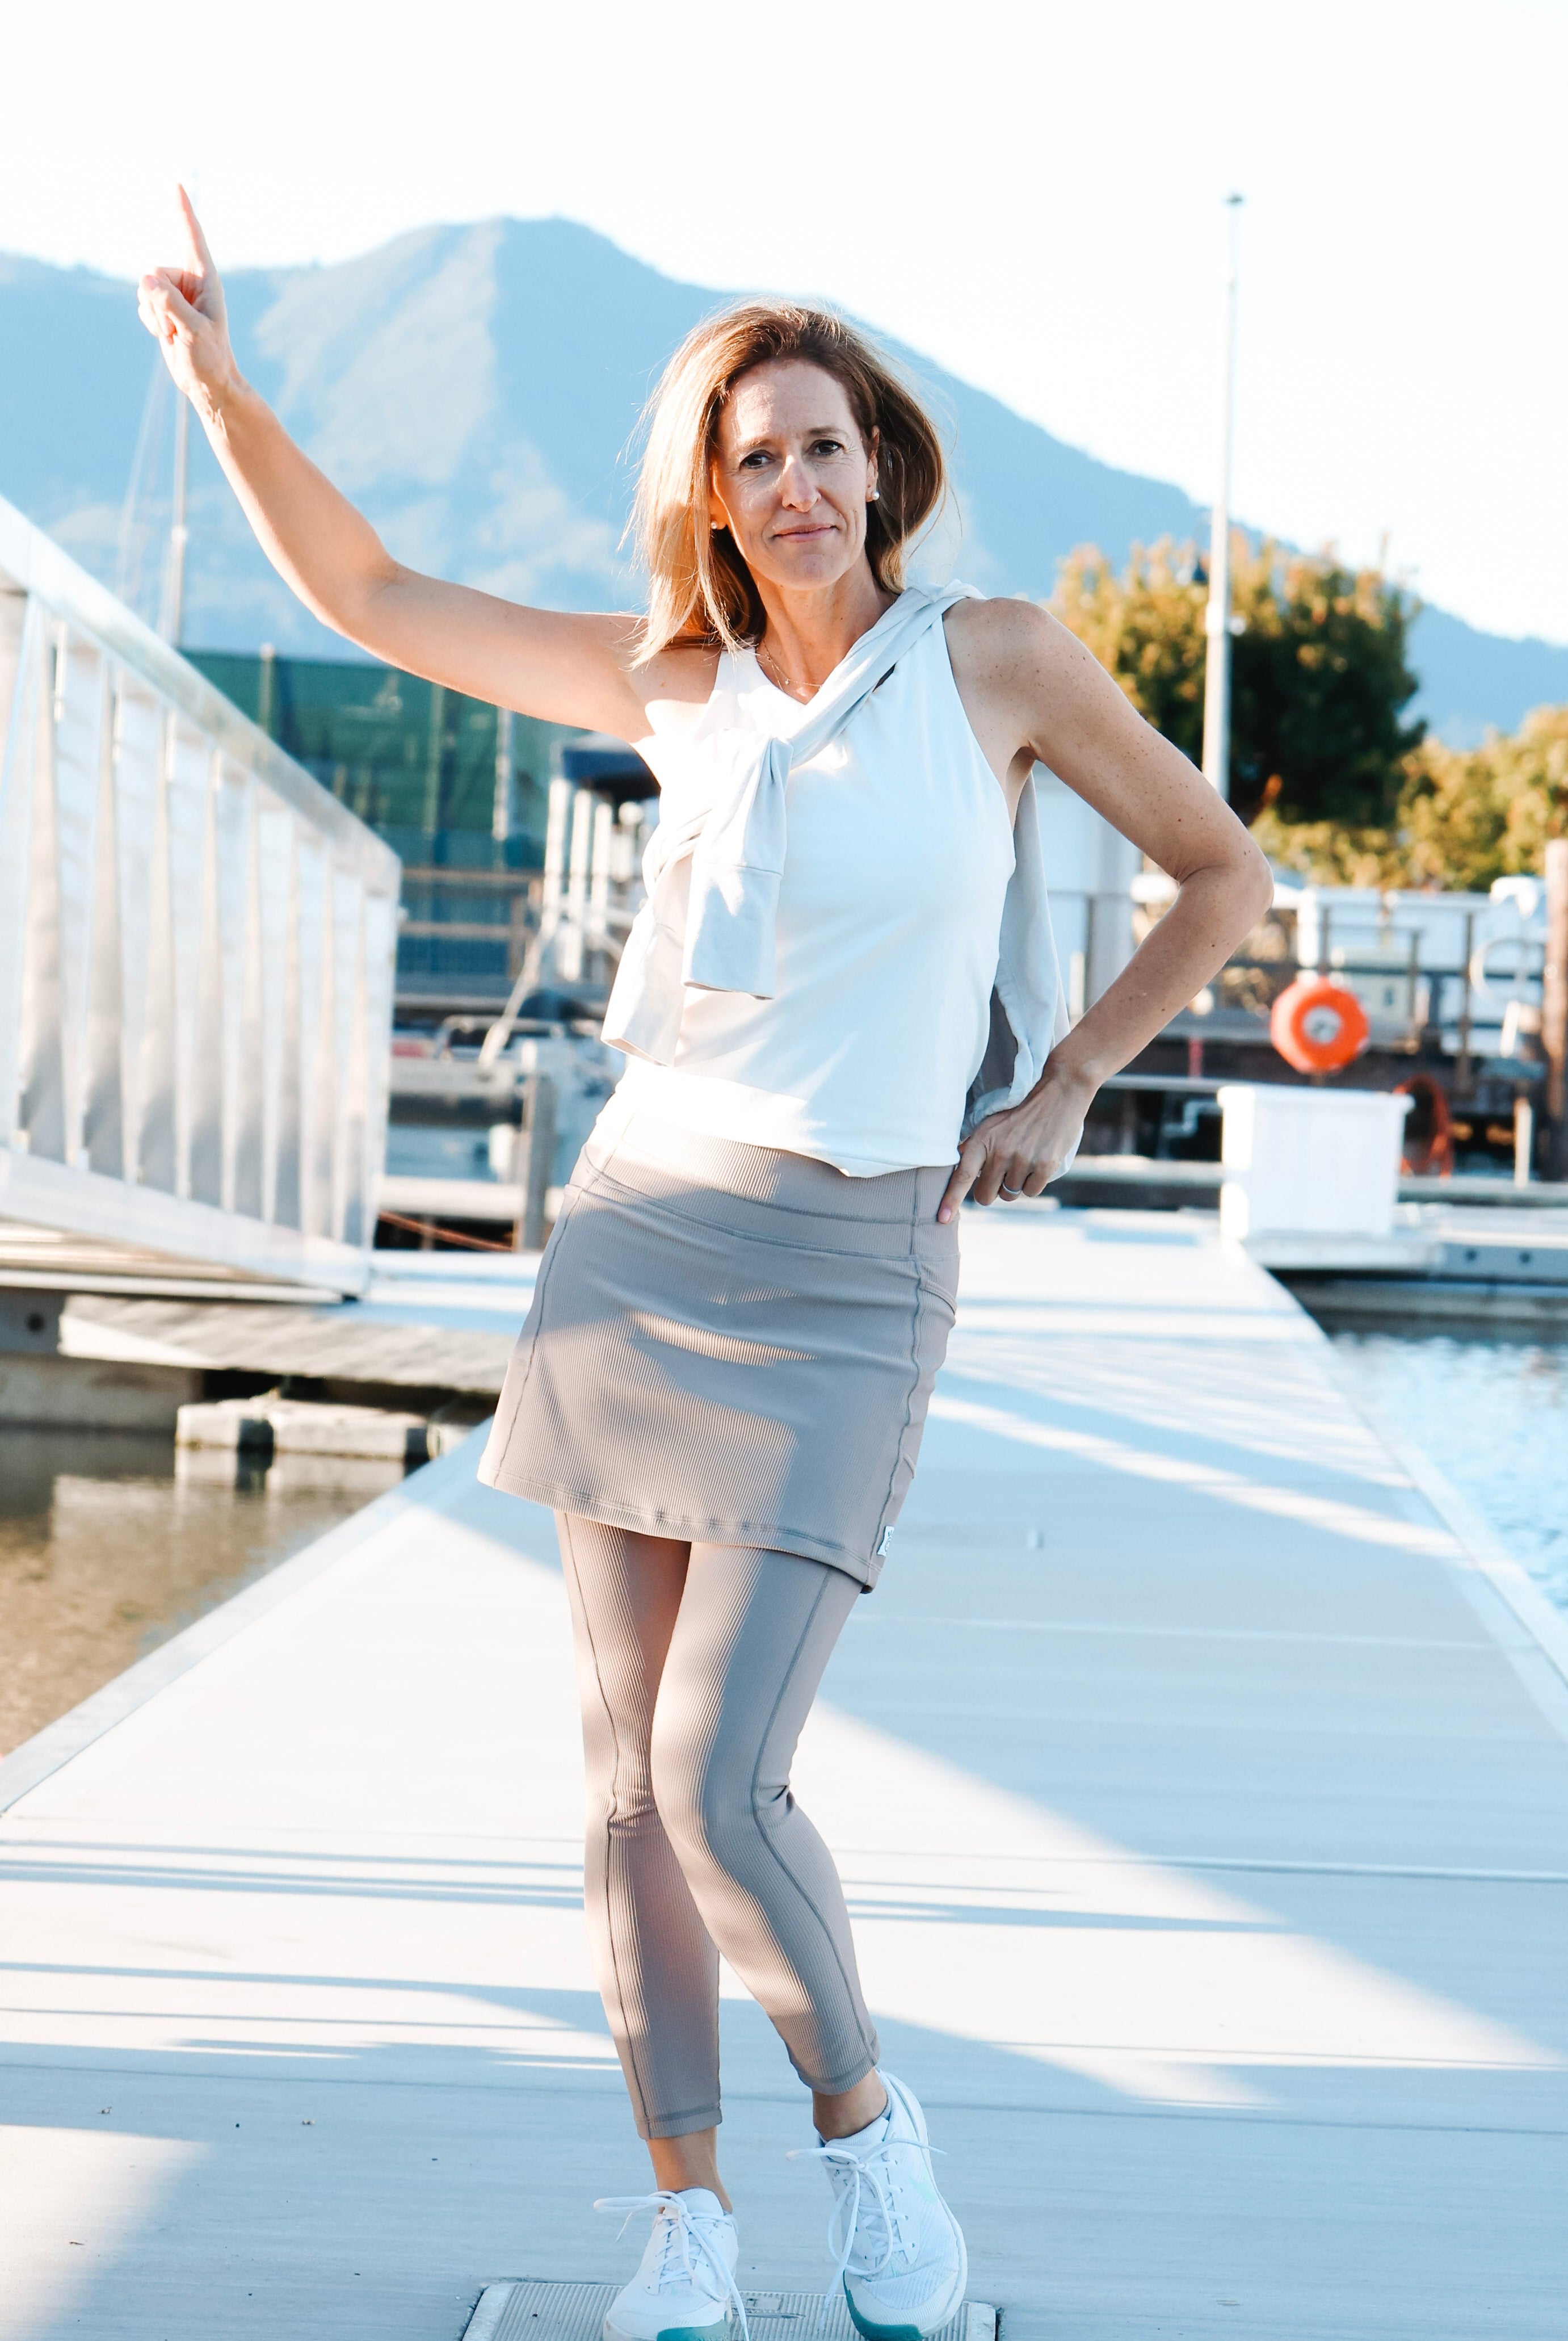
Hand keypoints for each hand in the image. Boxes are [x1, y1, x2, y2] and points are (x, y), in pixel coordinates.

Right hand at [137, 186, 239, 415]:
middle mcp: (189, 282)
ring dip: (154, 315)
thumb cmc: (210, 358)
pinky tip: (168, 336)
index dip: (183, 212)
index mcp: (206, 280)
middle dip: (157, 301)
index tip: (176, 184)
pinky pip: (142, 304)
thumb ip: (170, 304)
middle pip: (154, 273)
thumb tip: (145, 277)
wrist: (207, 383)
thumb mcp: (193, 331)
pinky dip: (150, 322)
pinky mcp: (163, 307)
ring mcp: (175, 294)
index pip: (192, 238)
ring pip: (144, 288)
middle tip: (178, 328)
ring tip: (176, 334)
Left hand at [937, 1063, 1092, 1223]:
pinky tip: (1037, 1162)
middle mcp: (1001, 1151)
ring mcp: (1023, 1159)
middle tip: (1001, 1174)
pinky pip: (1031, 1192)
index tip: (942, 1219)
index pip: (963, 1175)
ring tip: (1023, 1159)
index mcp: (983, 1140)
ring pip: (1010, 1194)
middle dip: (991, 1191)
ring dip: (1014, 1185)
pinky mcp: (1045, 1165)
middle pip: (986, 1195)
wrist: (1059, 1094)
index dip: (951, 1199)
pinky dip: (1033, 1183)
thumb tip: (957, 1169)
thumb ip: (973, 1146)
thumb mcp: (991, 1123)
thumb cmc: (1021, 1111)